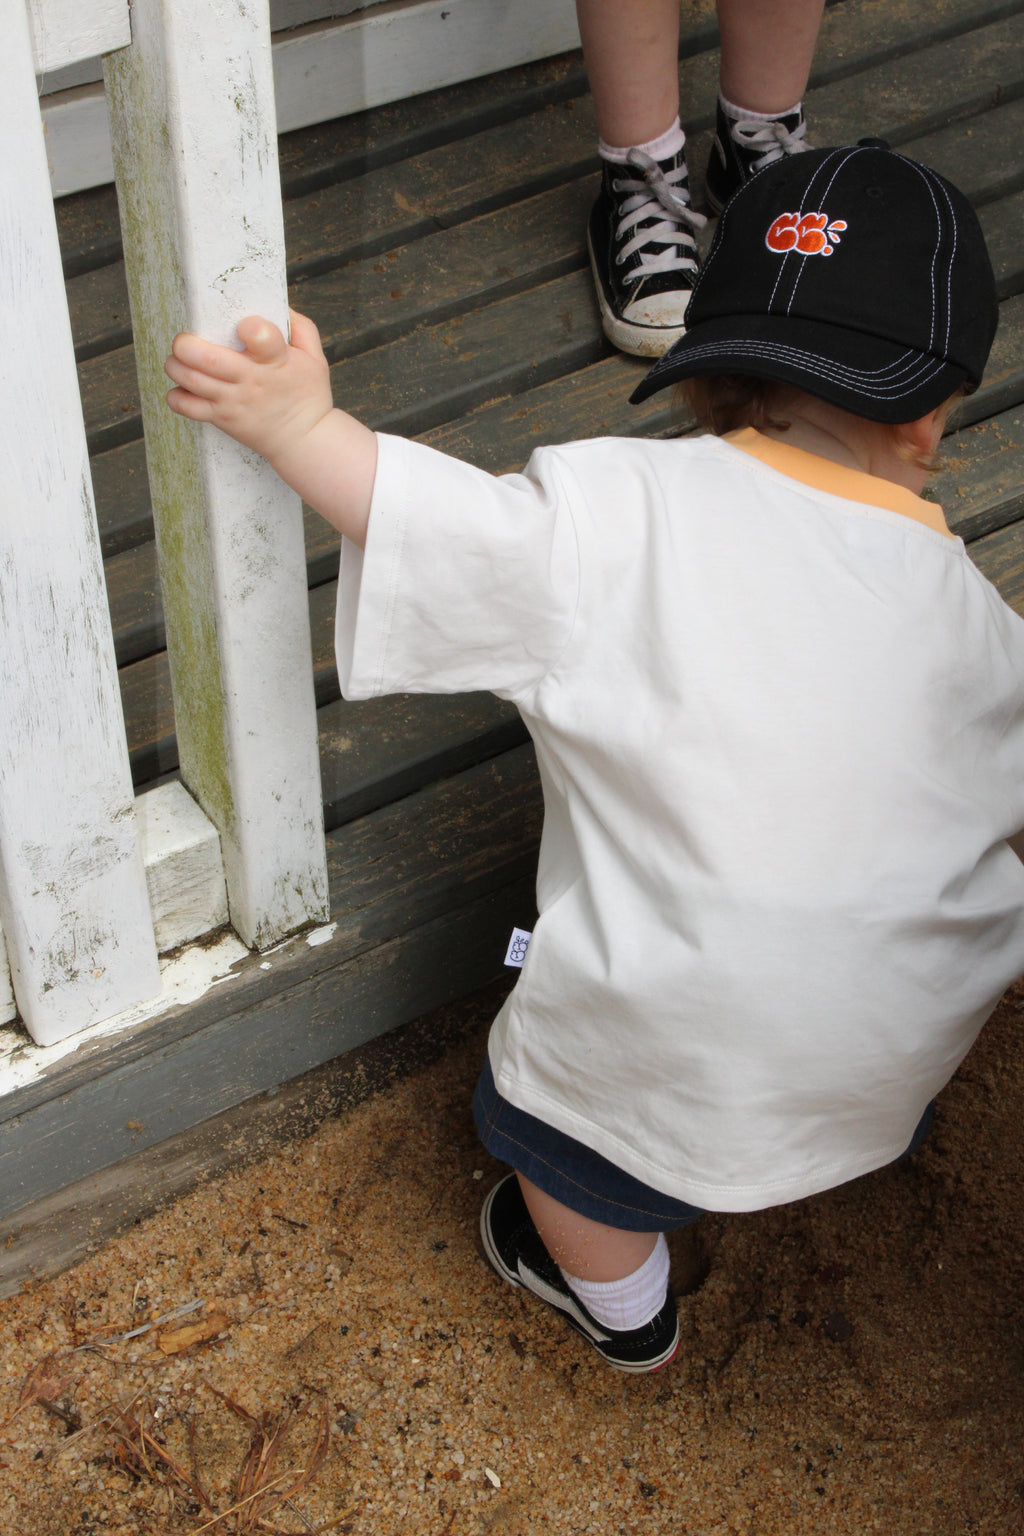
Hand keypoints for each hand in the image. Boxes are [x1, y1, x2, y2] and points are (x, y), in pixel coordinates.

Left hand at [165, 311, 332, 469]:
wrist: (304, 439)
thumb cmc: (308, 394)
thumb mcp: (315, 357)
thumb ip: (299, 326)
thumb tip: (274, 302)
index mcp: (276, 361)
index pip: (261, 337)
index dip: (250, 327)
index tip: (245, 326)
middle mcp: (251, 380)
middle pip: (208, 359)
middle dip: (187, 344)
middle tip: (185, 341)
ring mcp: (233, 401)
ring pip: (191, 380)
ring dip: (175, 365)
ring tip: (179, 360)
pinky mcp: (222, 419)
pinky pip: (187, 408)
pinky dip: (176, 396)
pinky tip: (183, 387)